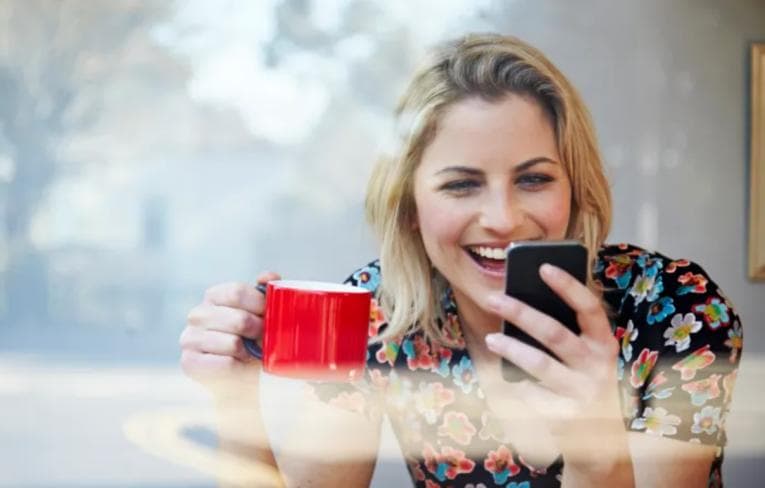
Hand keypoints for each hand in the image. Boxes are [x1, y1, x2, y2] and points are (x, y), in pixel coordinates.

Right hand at [179, 271, 279, 398]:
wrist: (240, 381)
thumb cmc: (253, 342)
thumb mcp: (261, 315)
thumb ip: (266, 293)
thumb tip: (268, 277)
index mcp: (214, 296)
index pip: (237, 292)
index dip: (260, 305)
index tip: (271, 316)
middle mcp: (197, 314)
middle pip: (239, 319)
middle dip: (259, 332)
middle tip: (265, 339)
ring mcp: (189, 338)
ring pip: (233, 344)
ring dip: (249, 353)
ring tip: (251, 355)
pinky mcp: (189, 363)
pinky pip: (226, 364)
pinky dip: (240, 369)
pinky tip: (240, 367)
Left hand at [484, 264, 629, 474]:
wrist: (603, 444)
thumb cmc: (586, 385)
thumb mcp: (588, 358)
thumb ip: (569, 334)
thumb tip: (527, 302)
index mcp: (605, 344)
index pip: (589, 308)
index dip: (568, 286)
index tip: (543, 266)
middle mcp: (598, 367)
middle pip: (554, 333)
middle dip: (520, 312)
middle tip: (493, 299)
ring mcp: (584, 393)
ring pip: (539, 364)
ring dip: (511, 349)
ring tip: (491, 338)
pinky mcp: (568, 416)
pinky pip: (532, 394)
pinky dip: (519, 386)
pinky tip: (514, 383)